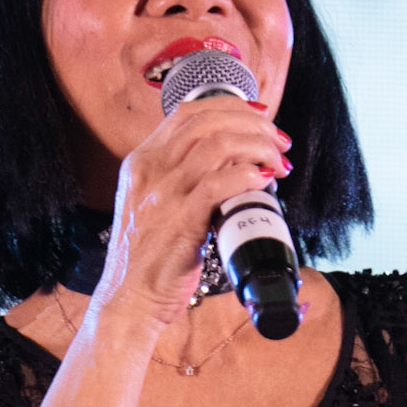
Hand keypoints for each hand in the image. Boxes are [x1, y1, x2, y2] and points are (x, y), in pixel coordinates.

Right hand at [96, 97, 291, 328]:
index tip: (261, 117)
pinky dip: (248, 176)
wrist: (127, 300)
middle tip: (280, 143)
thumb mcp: (152, 205)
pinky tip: (263, 182)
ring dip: (259, 148)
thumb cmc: (146, 258)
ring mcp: (163, 194)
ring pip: (219, 144)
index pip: (188, 112)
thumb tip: (230, 161)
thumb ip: (180, 178)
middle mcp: (150, 170)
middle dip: (254, 125)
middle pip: (208, 121)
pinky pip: (219, 183)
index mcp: (142, 162)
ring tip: (278, 164)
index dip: (231, 107)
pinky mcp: (180, 221)